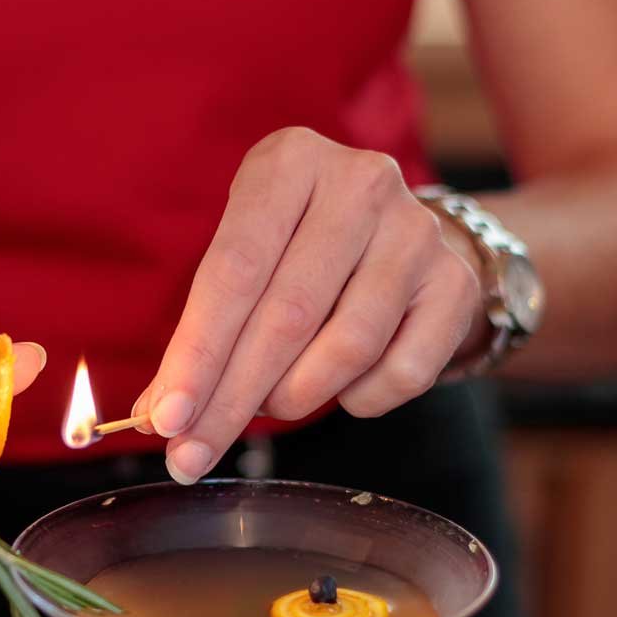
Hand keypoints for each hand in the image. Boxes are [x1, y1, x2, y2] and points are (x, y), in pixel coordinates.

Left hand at [131, 128, 483, 483]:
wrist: (399, 237)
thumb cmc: (296, 251)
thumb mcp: (243, 261)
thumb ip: (200, 335)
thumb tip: (160, 417)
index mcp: (289, 163)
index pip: (233, 272)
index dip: (197, 355)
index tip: (167, 420)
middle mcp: (359, 183)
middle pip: (286, 314)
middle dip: (231, 398)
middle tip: (193, 453)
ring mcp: (416, 231)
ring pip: (347, 346)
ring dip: (295, 397)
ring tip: (271, 405)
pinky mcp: (455, 282)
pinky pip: (404, 371)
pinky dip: (360, 401)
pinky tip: (340, 391)